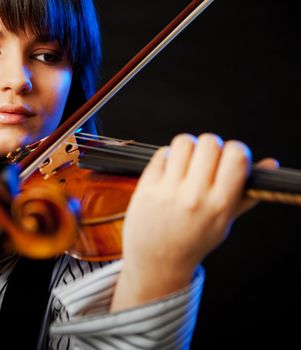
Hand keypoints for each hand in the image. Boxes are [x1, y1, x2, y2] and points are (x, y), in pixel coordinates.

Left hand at [112, 133, 277, 309]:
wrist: (157, 260)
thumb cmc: (193, 240)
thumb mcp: (224, 222)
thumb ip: (246, 192)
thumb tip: (269, 164)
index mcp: (219, 205)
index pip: (236, 156)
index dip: (235, 150)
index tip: (230, 158)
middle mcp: (194, 196)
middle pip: (210, 142)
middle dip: (211, 147)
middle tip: (207, 160)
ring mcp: (168, 191)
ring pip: (184, 142)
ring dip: (189, 148)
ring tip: (187, 163)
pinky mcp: (147, 186)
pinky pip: (162, 153)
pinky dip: (168, 157)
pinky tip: (170, 171)